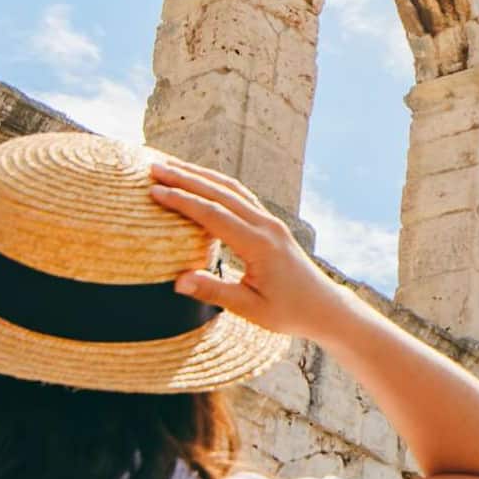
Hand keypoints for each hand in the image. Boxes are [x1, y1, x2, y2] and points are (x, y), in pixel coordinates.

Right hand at [147, 159, 355, 341]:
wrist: (324, 306)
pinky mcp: (271, 225)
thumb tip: (178, 281)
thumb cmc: (288, 311)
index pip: (214, 215)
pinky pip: (241, 197)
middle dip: (186, 178)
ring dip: (201, 176)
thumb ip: (215, 292)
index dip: (183, 201)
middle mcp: (266, 226)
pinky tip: (201, 181)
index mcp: (259, 244)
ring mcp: (270, 222)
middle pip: (221, 193)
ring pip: (232, 190)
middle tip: (154, 167)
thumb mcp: (250, 309)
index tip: (155, 190)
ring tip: (171, 166)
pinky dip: (217, 185)